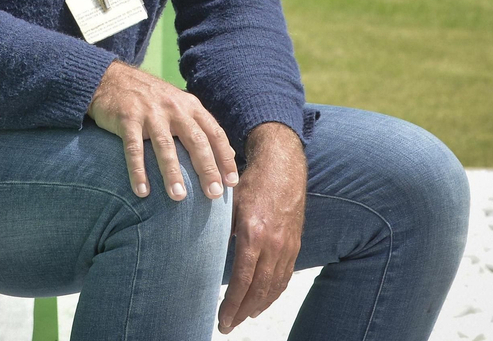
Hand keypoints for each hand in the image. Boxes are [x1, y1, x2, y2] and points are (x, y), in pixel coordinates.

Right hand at [86, 60, 238, 200]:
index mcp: (190, 106)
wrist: (111, 79)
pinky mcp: (127, 119)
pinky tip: (142, 191)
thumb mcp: (180, 106)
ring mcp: (149, 113)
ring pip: (165, 146)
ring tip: (179, 197)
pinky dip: (137, 171)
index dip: (224, 158)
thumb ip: (202, 127)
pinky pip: (133, 149)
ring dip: (172, 173)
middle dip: (206, 168)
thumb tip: (231, 154)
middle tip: (213, 194)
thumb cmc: (151, 99)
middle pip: (195, 140)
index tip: (231, 183)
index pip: (214, 133)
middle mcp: (173, 108)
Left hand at [218, 122, 306, 333]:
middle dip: (243, 311)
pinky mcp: (295, 245)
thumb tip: (198, 249)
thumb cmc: (251, 182)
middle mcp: (274, 244)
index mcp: (253, 233)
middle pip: (259, 289)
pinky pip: (285, 276)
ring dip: (258, 306)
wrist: (284, 167)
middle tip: (227, 325)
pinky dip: (273, 293)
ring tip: (242, 317)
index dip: (232, 303)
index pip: (243, 279)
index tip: (222, 319)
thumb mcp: (228, 203)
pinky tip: (262, 301)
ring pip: (274, 286)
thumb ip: (218, 228)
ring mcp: (287, 246)